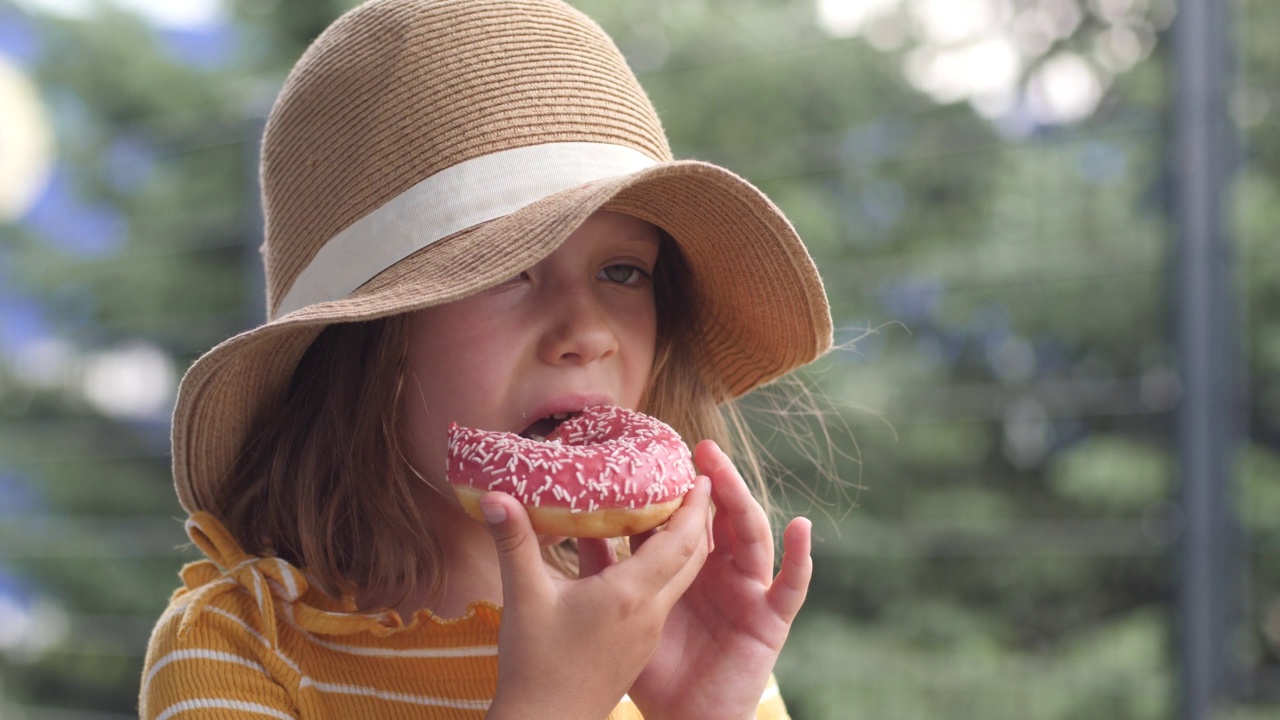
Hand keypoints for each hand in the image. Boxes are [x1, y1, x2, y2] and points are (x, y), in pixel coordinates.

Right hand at [481, 477, 712, 719]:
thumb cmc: (535, 666)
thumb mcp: (523, 598)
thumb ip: (515, 542)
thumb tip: (495, 496)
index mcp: (630, 596)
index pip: (679, 541)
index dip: (693, 507)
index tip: (700, 475)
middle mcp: (649, 612)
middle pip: (690, 558)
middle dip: (695, 520)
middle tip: (690, 485)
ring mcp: (646, 632)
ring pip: (676, 578)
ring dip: (678, 545)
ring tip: (665, 511)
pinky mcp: (637, 646)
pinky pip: (658, 597)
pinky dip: (657, 569)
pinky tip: (631, 556)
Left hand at [626, 440, 813, 719]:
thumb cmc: (654, 671)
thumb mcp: (624, 608)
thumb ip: (602, 566)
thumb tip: (568, 524)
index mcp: (688, 566)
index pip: (684, 517)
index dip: (677, 487)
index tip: (660, 451)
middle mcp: (723, 570)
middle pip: (721, 517)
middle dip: (714, 482)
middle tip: (699, 448)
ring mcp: (750, 591)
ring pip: (752, 537)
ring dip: (743, 502)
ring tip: (727, 476)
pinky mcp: (771, 618)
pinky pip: (792, 584)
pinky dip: (800, 556)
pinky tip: (799, 526)